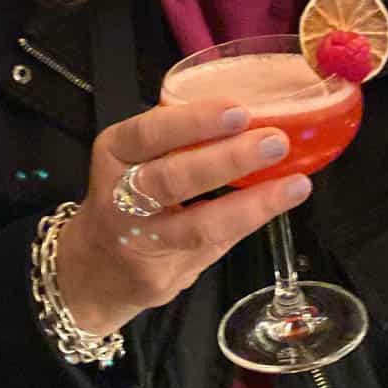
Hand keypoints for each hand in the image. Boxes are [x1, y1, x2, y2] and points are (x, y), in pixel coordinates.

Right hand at [55, 102, 310, 335]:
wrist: (92, 270)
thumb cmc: (128, 197)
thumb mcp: (135, 158)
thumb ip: (180, 140)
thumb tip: (254, 113)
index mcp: (115, 152)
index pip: (149, 133)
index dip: (194, 122)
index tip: (239, 110)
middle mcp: (119, 198)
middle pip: (173, 179)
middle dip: (228, 160)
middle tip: (275, 141)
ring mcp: (139, 243)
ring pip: (197, 224)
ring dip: (251, 203)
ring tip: (294, 184)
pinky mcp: (160, 277)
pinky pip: (212, 247)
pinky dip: (248, 224)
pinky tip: (278, 206)